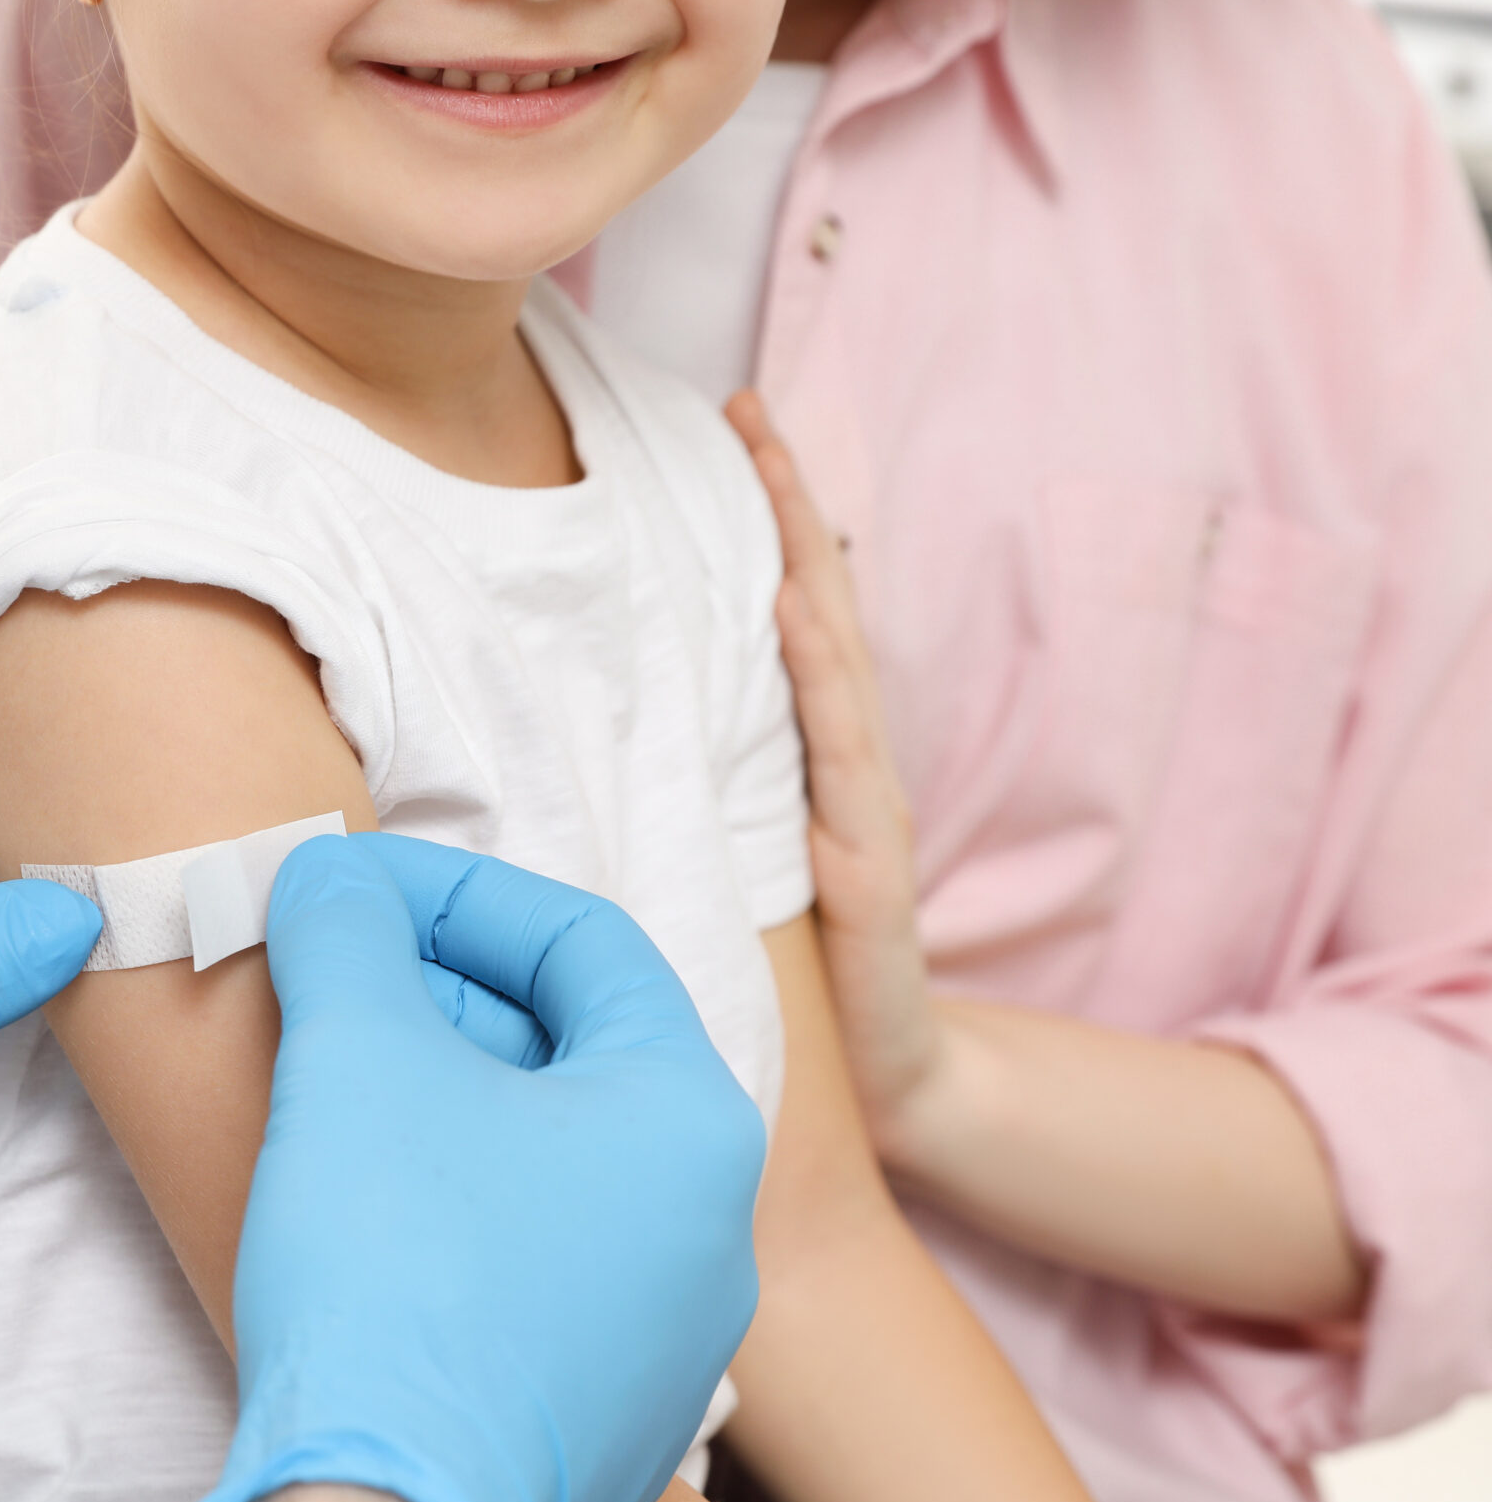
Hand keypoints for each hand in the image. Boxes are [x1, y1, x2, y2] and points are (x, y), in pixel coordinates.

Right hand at [180, 834, 767, 1501]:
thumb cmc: (395, 1275)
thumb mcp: (356, 1057)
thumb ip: (347, 931)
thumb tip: (330, 876)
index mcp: (692, 1119)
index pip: (585, 941)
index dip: (455, 894)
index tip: (356, 891)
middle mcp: (711, 1227)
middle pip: (571, 1051)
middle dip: (440, 999)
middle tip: (334, 985)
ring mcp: (671, 1335)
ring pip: (552, 1162)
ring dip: (442, 1101)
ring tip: (336, 1089)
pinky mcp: (611, 1414)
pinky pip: (540, 1264)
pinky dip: (458, 1207)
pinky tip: (366, 1213)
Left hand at [727, 391, 945, 1154]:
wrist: (890, 1087)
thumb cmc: (807, 974)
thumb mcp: (740, 863)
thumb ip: (707, 789)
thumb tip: (612, 722)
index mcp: (813, 760)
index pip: (791, 615)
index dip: (767, 521)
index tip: (725, 428)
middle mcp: (847, 766)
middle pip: (820, 609)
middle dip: (787, 506)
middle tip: (746, 413)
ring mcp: (864, 810)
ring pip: (835, 663)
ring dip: (803, 564)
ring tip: (771, 480)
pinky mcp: (866, 867)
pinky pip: (836, 757)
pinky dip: (818, 680)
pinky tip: (789, 618)